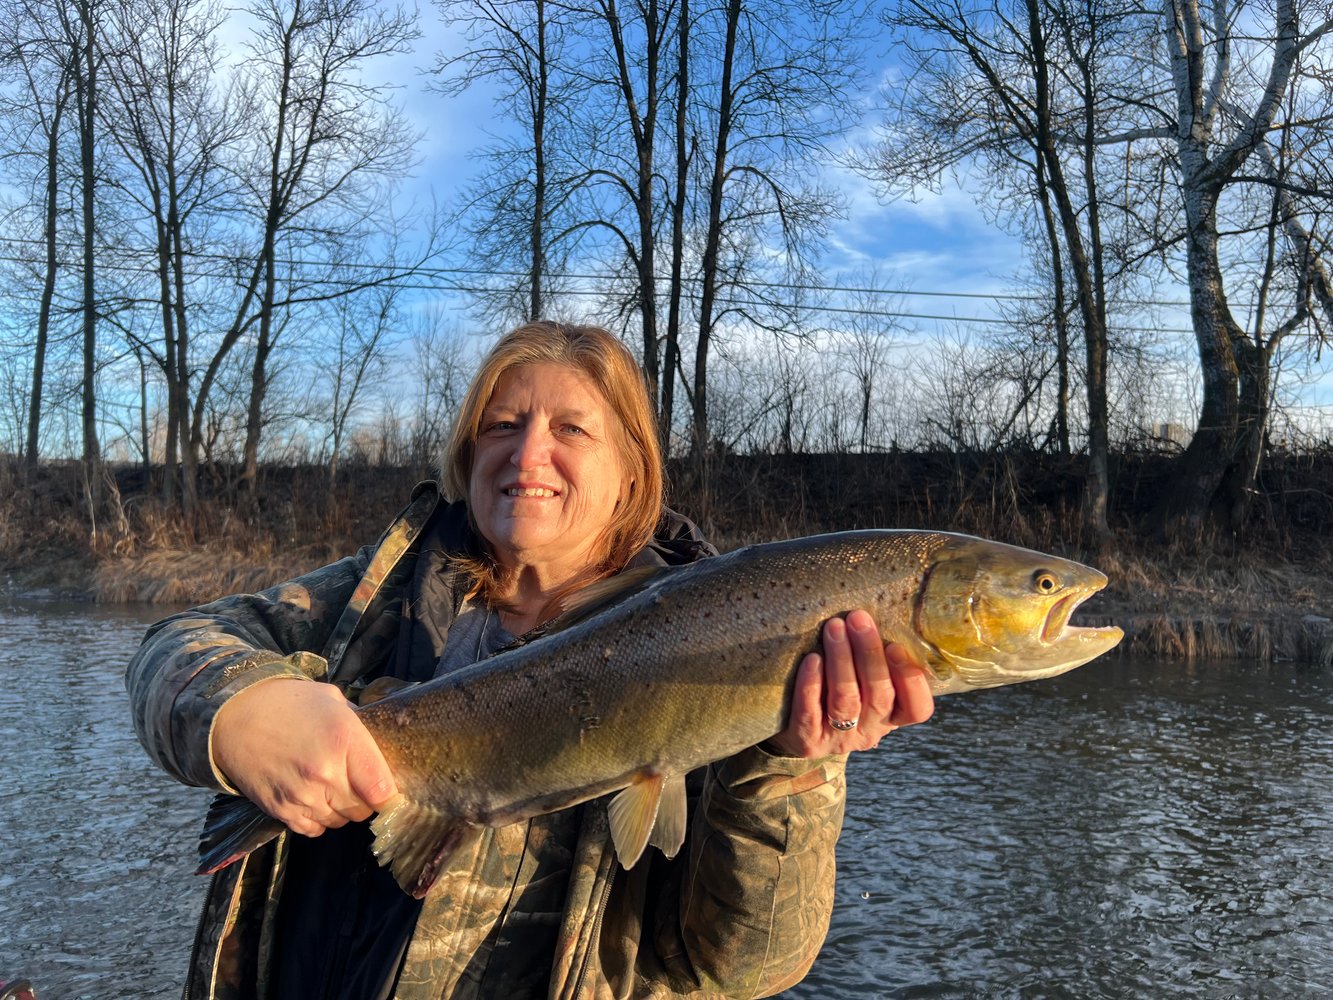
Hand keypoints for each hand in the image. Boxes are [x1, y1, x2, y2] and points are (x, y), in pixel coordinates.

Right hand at [211, 678, 397, 837]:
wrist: (234, 716)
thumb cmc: (288, 702)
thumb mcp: (331, 700)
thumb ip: (358, 722)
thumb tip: (379, 742)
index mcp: (345, 740)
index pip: (383, 790)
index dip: (389, 793)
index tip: (385, 786)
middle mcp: (326, 772)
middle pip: (362, 810)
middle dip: (364, 800)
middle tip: (356, 783)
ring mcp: (302, 795)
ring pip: (339, 821)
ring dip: (340, 809)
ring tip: (330, 786)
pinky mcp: (281, 810)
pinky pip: (313, 830)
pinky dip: (318, 819)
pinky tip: (312, 798)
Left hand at [765, 609, 934, 757]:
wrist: (794, 728)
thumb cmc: (837, 689)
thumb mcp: (864, 680)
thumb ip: (876, 656)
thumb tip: (876, 608)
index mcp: (892, 715)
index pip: (917, 708)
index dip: (910, 680)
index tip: (895, 645)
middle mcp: (870, 730)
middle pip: (879, 695)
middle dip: (869, 654)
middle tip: (857, 619)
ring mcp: (838, 739)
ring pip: (846, 700)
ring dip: (841, 661)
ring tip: (834, 627)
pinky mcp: (808, 741)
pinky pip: (809, 713)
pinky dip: (811, 684)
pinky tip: (811, 659)